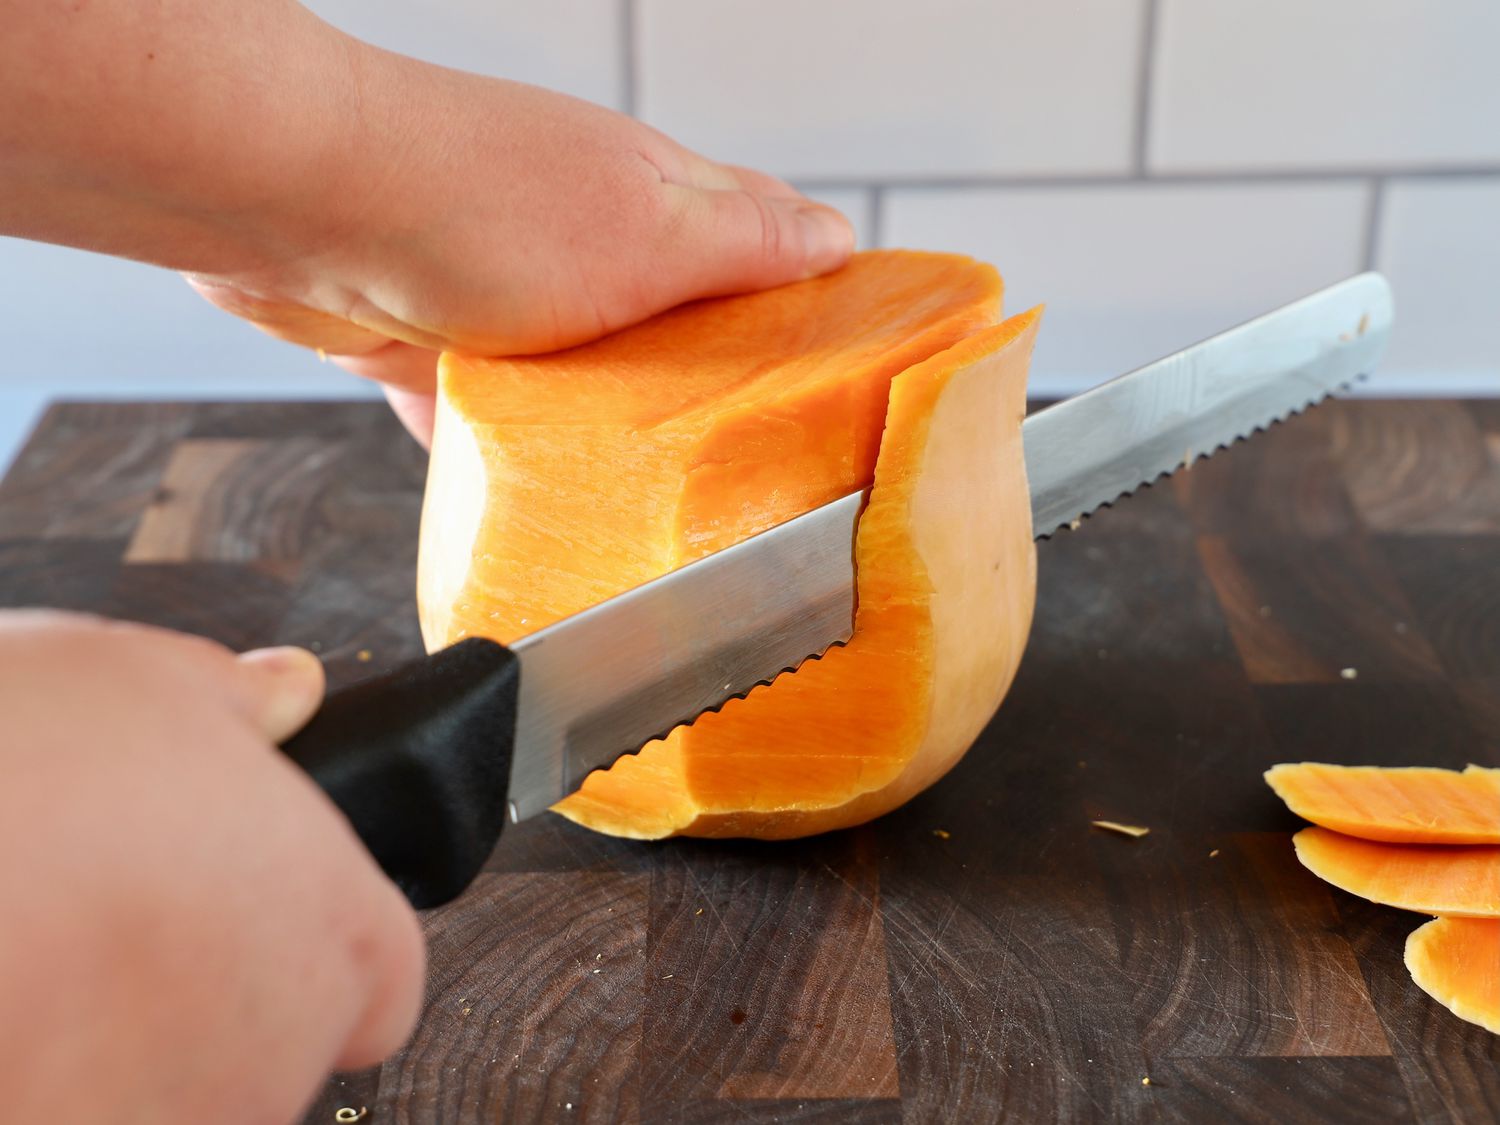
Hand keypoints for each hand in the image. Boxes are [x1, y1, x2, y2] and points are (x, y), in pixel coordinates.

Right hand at [0, 611, 423, 1122]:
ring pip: (174, 1099)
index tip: (260, 915)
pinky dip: (51, 1081)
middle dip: (208, 989)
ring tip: (44, 956)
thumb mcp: (139, 679)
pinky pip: (82, 1113)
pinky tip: (15, 1014)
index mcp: (335, 926)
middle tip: (118, 916)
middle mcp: (280, 1050)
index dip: (322, 947)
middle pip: (274, 1042)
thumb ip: (239, 699)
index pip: (382, 979)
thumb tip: (288, 689)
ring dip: (122, 1052)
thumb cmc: (16, 760)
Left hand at [187, 41, 854, 443]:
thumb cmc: (470, 201)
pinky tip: (527, 500)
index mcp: (659, 198)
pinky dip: (509, 451)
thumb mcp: (647, 230)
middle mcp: (593, 239)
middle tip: (745, 467)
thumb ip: (742, 243)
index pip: (764, 247)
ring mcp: (514, 291)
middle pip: (677, 324)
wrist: (296, 205)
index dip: (809, 307)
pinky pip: (493, 411)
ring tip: (645, 500)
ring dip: (609, 429)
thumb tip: (836, 240)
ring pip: (588, 376)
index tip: (839, 378)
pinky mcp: (441, 341)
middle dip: (709, 390)